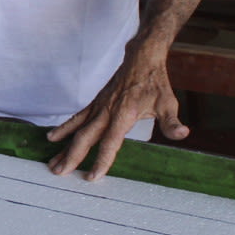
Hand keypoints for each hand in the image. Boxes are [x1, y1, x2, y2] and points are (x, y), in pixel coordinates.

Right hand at [47, 47, 187, 180]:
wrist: (142, 58)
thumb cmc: (155, 83)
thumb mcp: (168, 103)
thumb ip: (171, 122)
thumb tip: (182, 134)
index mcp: (124, 114)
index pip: (111, 142)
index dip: (102, 160)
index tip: (92, 177)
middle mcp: (107, 111)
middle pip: (86, 137)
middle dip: (72, 156)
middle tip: (59, 173)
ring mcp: (98, 106)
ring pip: (77, 129)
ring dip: (64, 147)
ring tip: (52, 163)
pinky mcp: (95, 103)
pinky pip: (76, 118)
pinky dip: (64, 128)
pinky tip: (53, 138)